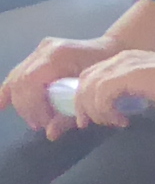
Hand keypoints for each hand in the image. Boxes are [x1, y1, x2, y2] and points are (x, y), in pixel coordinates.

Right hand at [1, 33, 117, 135]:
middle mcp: (46, 50)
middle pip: (20, 81)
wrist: (115, 49)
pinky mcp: (40, 52)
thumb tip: (50, 134)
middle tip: (39, 124)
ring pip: (17, 76)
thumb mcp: (90, 97)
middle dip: (26, 107)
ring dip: (21, 102)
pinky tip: (1, 104)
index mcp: (58, 58)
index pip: (30, 83)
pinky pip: (19, 72)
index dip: (32, 106)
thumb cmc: (108, 74)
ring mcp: (42, 48)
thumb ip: (70, 115)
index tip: (43, 122)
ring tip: (34, 118)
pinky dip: (11, 89)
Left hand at [69, 45, 154, 124]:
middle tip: (88, 124)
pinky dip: (105, 111)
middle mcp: (117, 61)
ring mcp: (119, 67)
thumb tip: (129, 109)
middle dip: (81, 105)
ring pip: (88, 90)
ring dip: (94, 111)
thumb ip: (138, 94)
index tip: (94, 117)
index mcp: (124, 61)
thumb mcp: (154, 89)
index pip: (92, 76)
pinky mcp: (123, 77)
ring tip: (111, 123)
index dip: (86, 97)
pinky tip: (122, 120)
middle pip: (83, 82)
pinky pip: (100, 96)